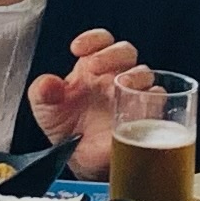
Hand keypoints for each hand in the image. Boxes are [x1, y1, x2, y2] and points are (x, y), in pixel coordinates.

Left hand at [27, 28, 150, 177]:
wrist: (79, 161)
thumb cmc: (66, 130)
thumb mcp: (45, 109)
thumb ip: (42, 92)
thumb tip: (48, 83)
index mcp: (90, 68)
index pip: (100, 41)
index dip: (93, 39)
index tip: (77, 48)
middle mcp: (113, 77)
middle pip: (125, 51)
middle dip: (112, 54)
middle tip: (95, 66)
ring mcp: (130, 95)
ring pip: (144, 74)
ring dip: (134, 76)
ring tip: (119, 85)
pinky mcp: (144, 116)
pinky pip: (158, 101)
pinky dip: (150, 99)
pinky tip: (135, 106)